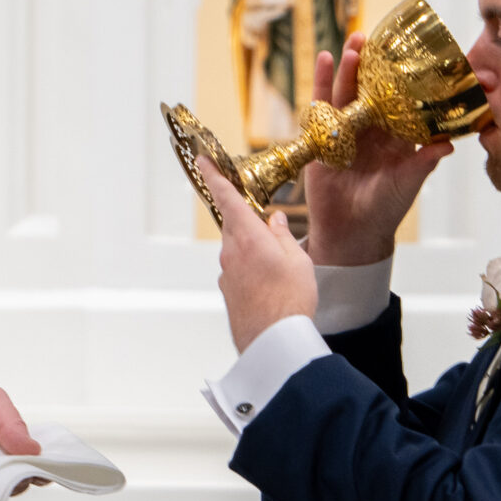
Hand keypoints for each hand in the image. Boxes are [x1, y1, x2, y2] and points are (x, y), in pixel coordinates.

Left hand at [202, 166, 317, 353]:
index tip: (202, 160)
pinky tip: (271, 286)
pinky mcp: (228, 291)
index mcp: (248, 235)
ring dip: (254, 250)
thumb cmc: (290, 299)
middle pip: (235, 224)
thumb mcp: (299, 260)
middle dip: (249, 221)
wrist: (273, 341)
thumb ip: (282, 235)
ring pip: (238, 249)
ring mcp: (227, 273)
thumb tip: (273, 220)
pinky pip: (239, 271)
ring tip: (281, 269)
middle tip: (270, 228)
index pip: (226, 197)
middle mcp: (231, 251)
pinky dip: (252, 271)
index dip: (214, 175)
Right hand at [301, 38, 452, 266]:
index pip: (398, 98)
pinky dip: (320, 83)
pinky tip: (322, 60)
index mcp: (395, 134)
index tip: (404, 52)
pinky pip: (320, 107)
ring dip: (347, 67)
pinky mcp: (322, 138)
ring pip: (346, 91)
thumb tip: (448, 144)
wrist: (351, 232)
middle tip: (372, 37)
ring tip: (352, 43)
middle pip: (369, 88)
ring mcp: (345, 130)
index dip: (399, 75)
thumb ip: (423, 162)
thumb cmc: (385, 209)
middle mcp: (371, 127)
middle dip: (370, 63)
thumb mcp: (407, 183)